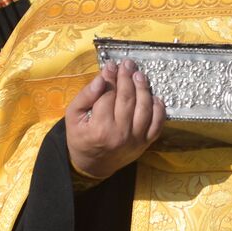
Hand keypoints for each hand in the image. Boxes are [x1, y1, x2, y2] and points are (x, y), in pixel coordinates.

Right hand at [65, 60, 165, 179]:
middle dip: (127, 77)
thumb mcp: (73, 117)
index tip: (111, 65)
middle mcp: (120, 134)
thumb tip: (101, 78)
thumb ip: (85, 96)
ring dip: (143, 88)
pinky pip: (157, 123)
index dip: (110, 77)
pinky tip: (153, 95)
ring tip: (139, 75)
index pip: (108, 95)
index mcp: (100, 128)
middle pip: (127, 98)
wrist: (93, 166)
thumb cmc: (81, 138)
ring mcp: (136, 139)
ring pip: (144, 107)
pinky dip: (158, 108)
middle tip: (127, 64)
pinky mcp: (145, 143)